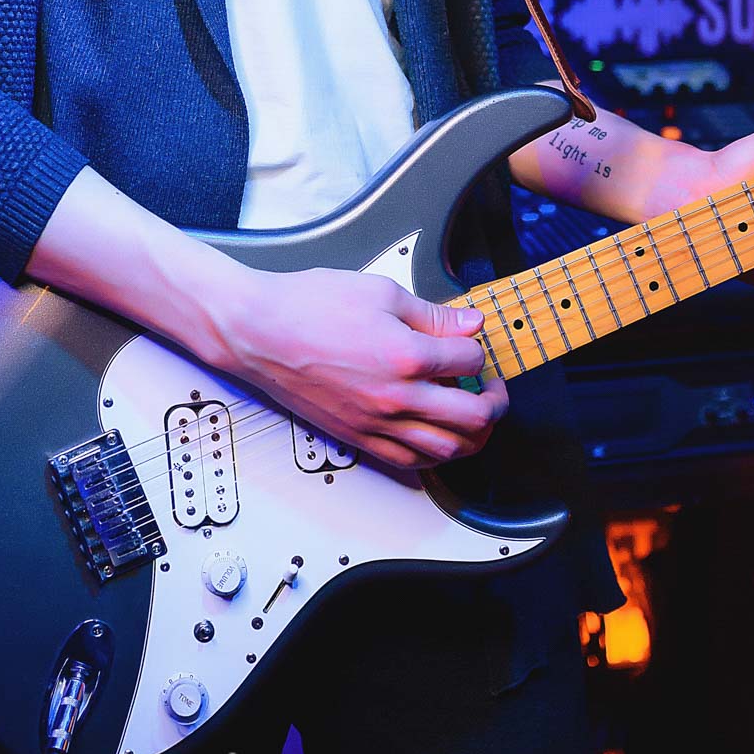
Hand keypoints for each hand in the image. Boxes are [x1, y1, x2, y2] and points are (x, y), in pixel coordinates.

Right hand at [224, 267, 507, 469]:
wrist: (258, 331)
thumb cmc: (309, 305)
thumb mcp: (379, 291)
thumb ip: (432, 314)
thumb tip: (470, 324)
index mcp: (406, 356)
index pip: (469, 360)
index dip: (476, 346)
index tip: (468, 339)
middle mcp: (396, 398)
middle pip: (474, 417)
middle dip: (495, 400)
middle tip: (492, 385)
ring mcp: (377, 424)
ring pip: (449, 450)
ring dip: (473, 435)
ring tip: (474, 414)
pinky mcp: (358, 438)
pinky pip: (412, 462)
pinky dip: (436, 453)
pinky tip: (437, 434)